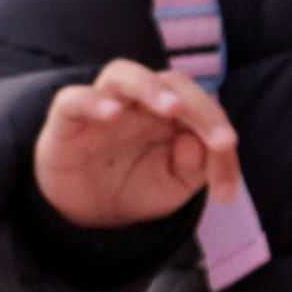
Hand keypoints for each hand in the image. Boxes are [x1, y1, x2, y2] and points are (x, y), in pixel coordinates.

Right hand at [30, 60, 239, 232]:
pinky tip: (113, 113)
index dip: (220, 136)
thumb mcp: (174, 187)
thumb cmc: (135, 189)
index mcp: (169, 112)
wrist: (90, 217)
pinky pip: (73, 99)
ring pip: (123, 73)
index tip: (226, 188)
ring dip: (151, 87)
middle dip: (200, 108)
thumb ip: (194, 167)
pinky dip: (92, 101)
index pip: (201, 105)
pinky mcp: (65, 121)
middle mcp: (137, 101)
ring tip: (173, 109)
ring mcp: (101, 107)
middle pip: (171, 81)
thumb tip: (198, 143)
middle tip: (222, 143)